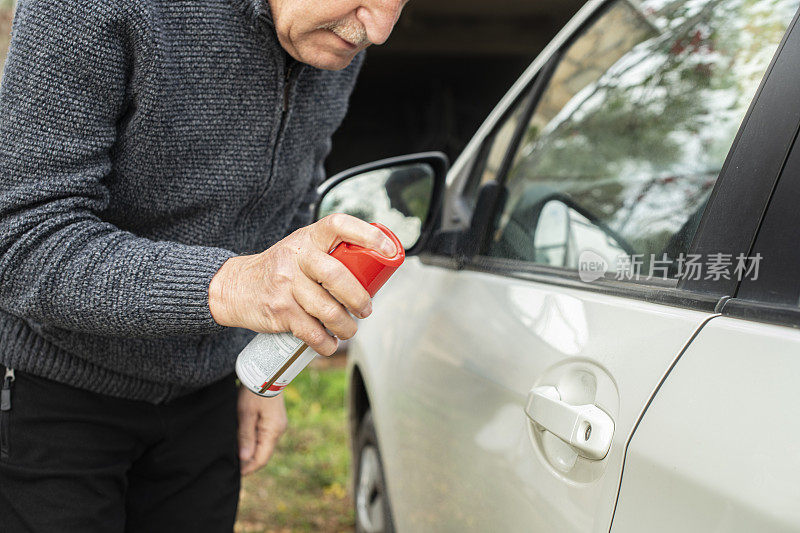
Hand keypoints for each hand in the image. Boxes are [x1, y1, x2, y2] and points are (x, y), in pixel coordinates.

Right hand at [208, 214, 396, 355]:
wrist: (233, 287)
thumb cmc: (278, 270)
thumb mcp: (299, 250)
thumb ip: (328, 255)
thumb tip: (371, 275)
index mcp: (307, 238)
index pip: (339, 225)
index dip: (368, 234)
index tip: (388, 251)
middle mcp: (296, 257)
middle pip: (338, 276)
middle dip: (359, 298)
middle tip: (365, 309)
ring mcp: (286, 284)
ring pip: (328, 310)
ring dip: (345, 327)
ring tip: (348, 329)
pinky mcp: (279, 310)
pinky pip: (312, 332)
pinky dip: (326, 343)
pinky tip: (329, 343)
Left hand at [237, 387, 287, 475]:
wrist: (266, 371)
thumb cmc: (255, 391)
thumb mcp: (246, 414)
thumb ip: (245, 437)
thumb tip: (244, 458)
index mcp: (273, 431)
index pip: (261, 459)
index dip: (248, 468)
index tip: (234, 473)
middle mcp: (278, 429)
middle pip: (263, 453)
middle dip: (248, 460)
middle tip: (231, 464)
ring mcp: (277, 424)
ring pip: (263, 444)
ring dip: (250, 449)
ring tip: (234, 452)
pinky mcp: (274, 418)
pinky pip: (264, 434)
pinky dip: (253, 439)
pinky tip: (242, 438)